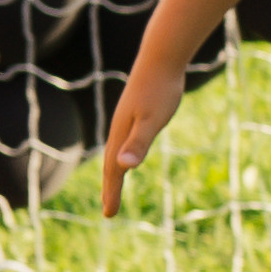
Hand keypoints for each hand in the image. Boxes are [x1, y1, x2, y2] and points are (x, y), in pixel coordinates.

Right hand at [102, 59, 188, 213]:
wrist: (162, 56)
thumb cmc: (160, 89)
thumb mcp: (153, 120)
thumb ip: (139, 143)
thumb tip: (124, 167)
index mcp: (120, 135)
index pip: (114, 171)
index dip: (112, 193)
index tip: (109, 215)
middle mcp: (119, 128)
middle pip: (112, 164)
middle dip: (110, 188)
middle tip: (109, 211)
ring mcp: (127, 119)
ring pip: (117, 151)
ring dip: (116, 171)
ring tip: (115, 186)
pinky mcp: (137, 111)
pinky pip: (125, 139)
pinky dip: (124, 153)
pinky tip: (129, 153)